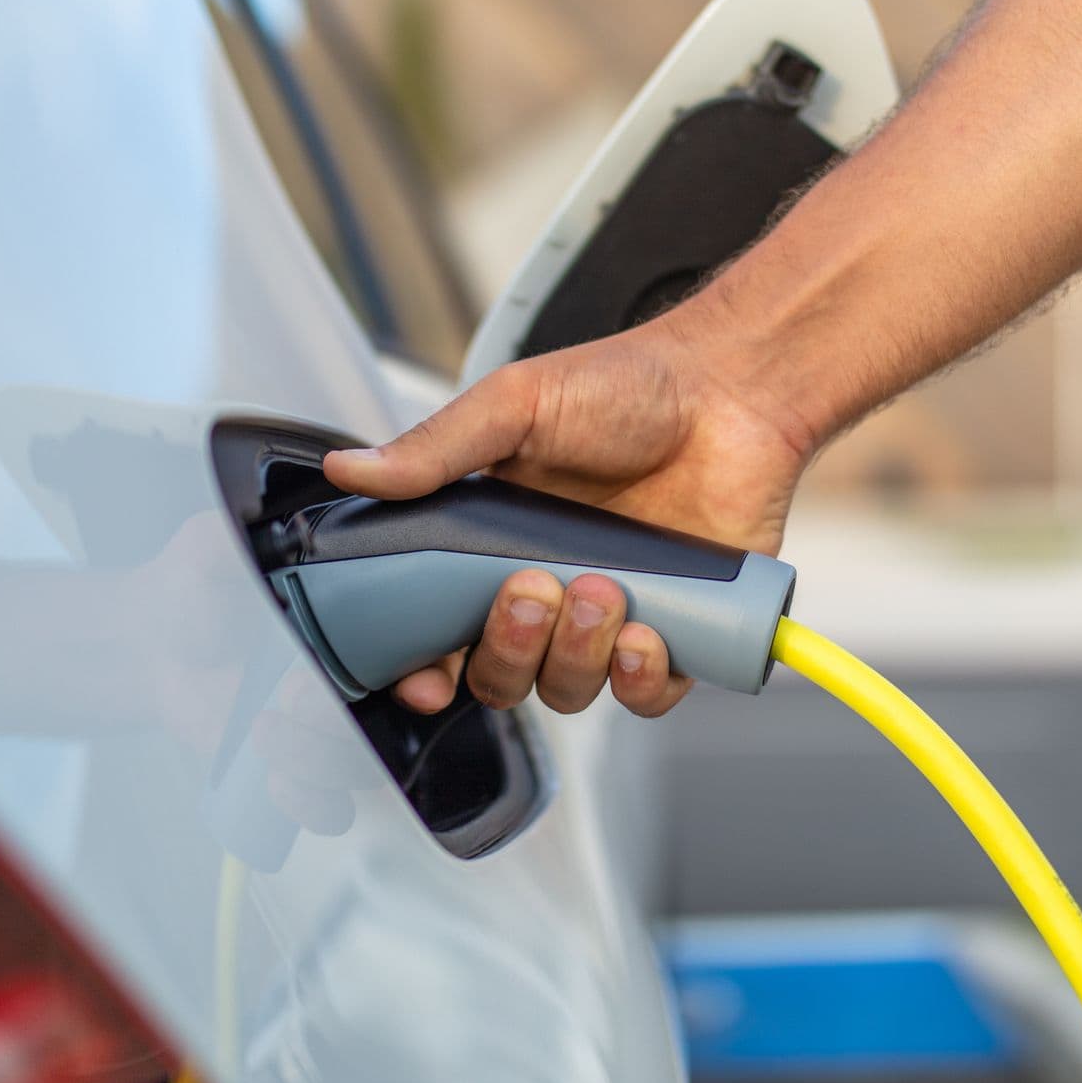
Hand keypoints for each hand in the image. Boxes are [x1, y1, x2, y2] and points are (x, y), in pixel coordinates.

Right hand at [321, 310, 816, 717]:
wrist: (732, 387)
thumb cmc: (626, 387)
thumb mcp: (515, 405)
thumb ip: (435, 449)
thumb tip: (349, 470)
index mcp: (491, 546)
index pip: (440, 633)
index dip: (425, 669)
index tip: (426, 676)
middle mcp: (547, 589)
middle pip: (500, 674)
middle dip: (508, 650)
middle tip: (531, 591)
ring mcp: (612, 615)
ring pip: (569, 688)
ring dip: (576, 656)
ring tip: (602, 591)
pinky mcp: (680, 630)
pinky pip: (647, 695)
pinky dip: (641, 680)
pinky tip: (647, 634)